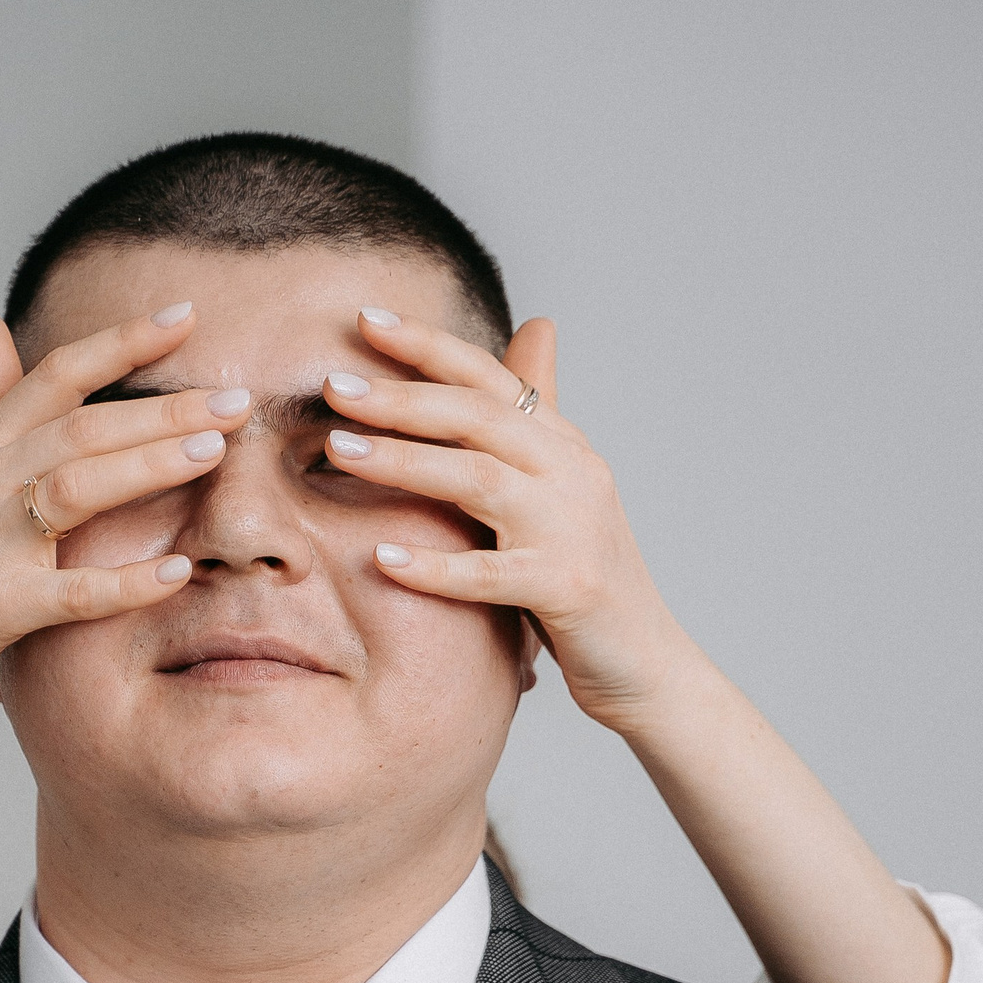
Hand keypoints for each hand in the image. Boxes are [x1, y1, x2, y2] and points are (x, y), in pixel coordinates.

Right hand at [0, 304, 251, 754]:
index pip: (56, 376)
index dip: (121, 342)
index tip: (187, 316)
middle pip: (81, 427)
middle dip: (164, 408)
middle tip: (237, 399)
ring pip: (75, 488)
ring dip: (149, 466)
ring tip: (216, 451)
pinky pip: (71, 592)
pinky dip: (125, 581)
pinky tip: (176, 570)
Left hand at [319, 311, 695, 731]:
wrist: (648, 663)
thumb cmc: (585, 577)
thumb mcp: (562, 486)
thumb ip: (536, 416)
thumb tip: (537, 326)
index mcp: (563, 446)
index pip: (491, 378)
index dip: (429, 345)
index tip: (364, 320)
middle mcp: (573, 473)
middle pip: (478, 417)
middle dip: (401, 397)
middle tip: (333, 386)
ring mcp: (573, 530)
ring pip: (480, 479)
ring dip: (404, 461)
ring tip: (337, 452)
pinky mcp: (568, 589)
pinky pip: (490, 575)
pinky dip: (436, 566)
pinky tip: (383, 557)